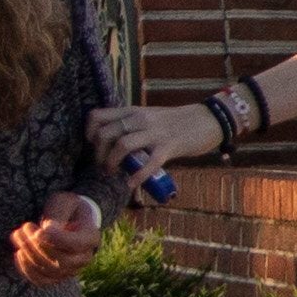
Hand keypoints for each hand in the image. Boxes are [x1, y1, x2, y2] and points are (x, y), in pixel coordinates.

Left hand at [14, 193, 105, 282]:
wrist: (67, 220)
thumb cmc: (66, 209)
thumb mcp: (64, 203)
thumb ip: (58, 215)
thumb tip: (46, 233)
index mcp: (91, 237)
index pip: (75, 244)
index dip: (55, 240)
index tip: (38, 230)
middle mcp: (84, 258)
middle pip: (62, 261)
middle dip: (38, 246)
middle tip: (24, 227)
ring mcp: (71, 270)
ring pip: (49, 270)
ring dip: (29, 254)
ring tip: (17, 234)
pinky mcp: (57, 277)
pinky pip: (41, 280)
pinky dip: (27, 269)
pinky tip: (19, 253)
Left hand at [93, 102, 211, 184]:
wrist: (208, 119)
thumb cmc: (178, 122)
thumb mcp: (150, 117)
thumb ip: (133, 126)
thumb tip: (114, 144)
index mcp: (133, 111)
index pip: (97, 116)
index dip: (89, 133)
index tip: (93, 146)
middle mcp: (140, 119)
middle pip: (105, 133)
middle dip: (98, 154)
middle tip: (103, 166)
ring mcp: (155, 132)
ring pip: (121, 145)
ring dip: (111, 163)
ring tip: (113, 174)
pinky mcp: (169, 146)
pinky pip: (149, 163)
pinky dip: (137, 176)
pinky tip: (132, 184)